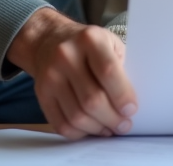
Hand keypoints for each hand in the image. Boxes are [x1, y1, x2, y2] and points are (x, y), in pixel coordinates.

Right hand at [6, 7, 136, 139]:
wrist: (50, 39)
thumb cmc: (87, 44)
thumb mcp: (109, 42)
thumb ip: (121, 68)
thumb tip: (128, 106)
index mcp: (89, 39)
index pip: (108, 72)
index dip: (122, 95)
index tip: (131, 109)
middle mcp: (66, 56)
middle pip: (92, 99)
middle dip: (112, 118)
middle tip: (124, 125)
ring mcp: (51, 75)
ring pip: (76, 116)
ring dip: (97, 128)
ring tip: (109, 128)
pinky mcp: (41, 93)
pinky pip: (61, 124)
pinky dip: (79, 133)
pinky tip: (91, 128)